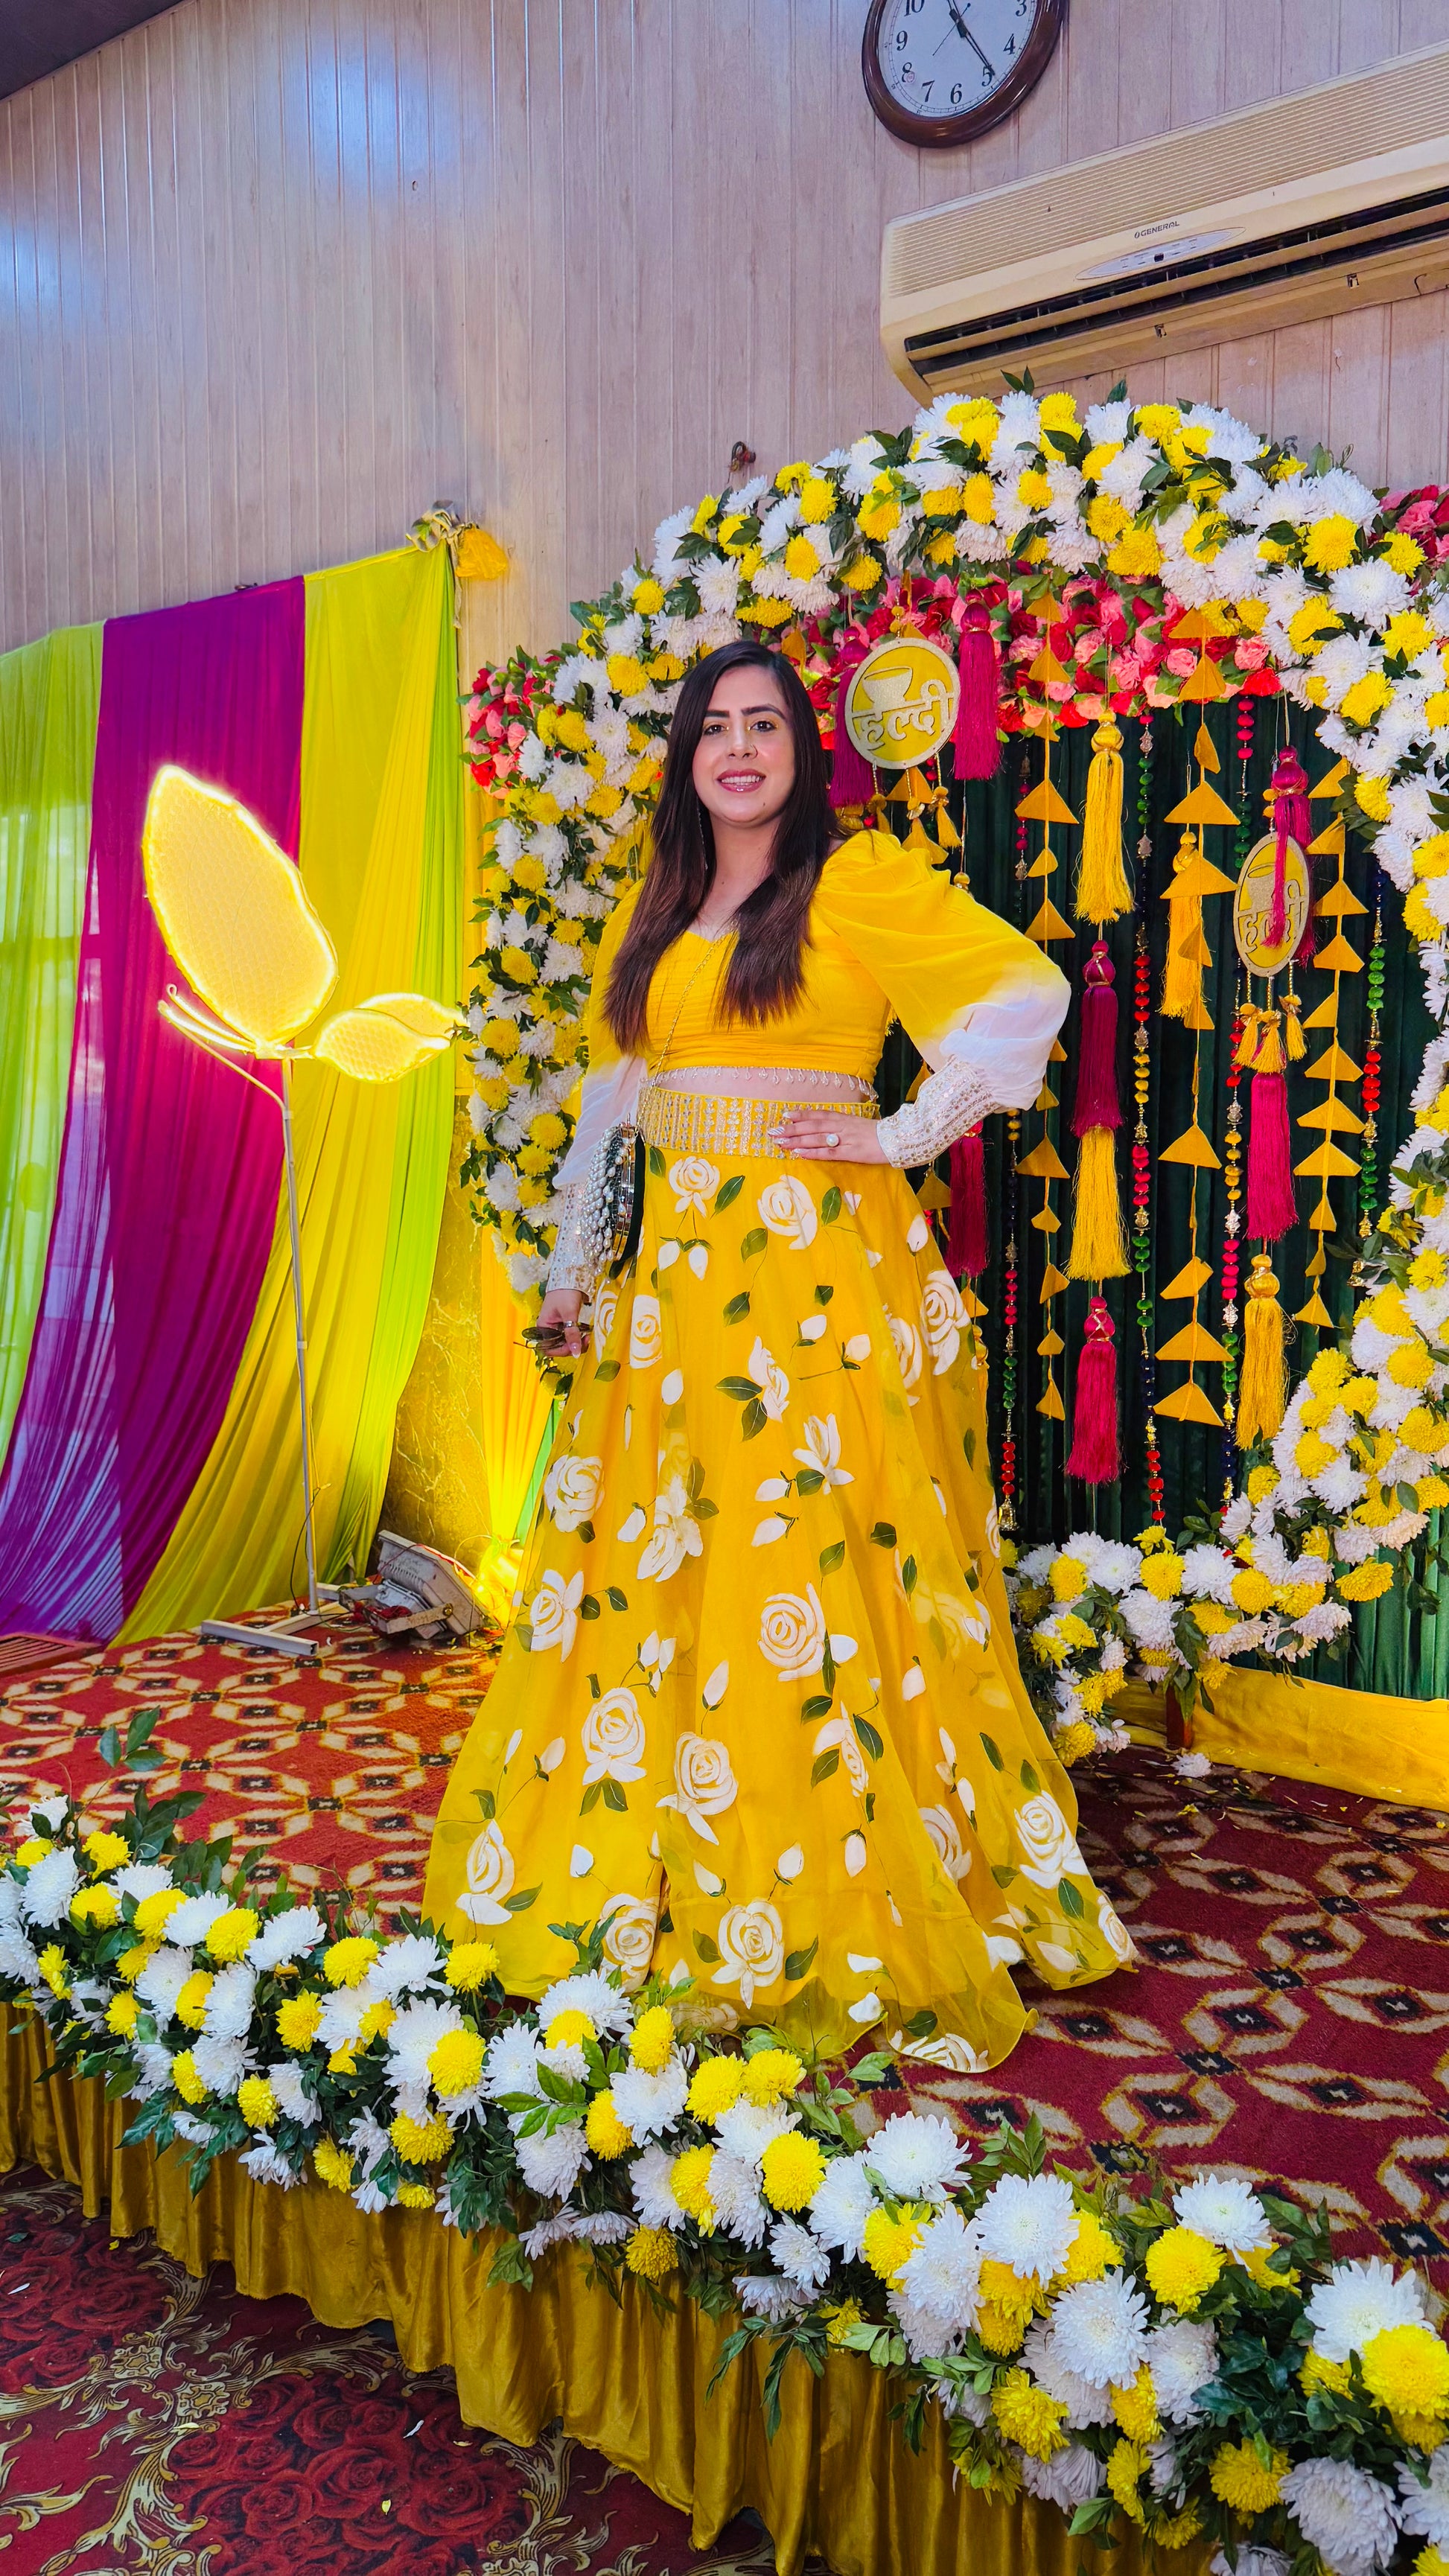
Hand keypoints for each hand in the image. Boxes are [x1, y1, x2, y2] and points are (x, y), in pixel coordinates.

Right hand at [533, 1289, 587, 1356]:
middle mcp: (548, 1328)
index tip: (575, 1349)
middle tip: (585, 1342)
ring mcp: (556, 1326)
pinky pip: (570, 1335)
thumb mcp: (569, 1314)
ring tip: (587, 1337)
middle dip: (572, 1347)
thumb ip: (572, 1334)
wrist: (570, 1277)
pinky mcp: (565, 1323)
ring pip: (566, 1342)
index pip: (548, 1348)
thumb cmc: (565, 1293)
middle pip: (558, 1346)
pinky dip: (578, 1337)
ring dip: (577, 1343)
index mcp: (543, 1326)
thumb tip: (575, 1352)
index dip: (561, 1351)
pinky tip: (585, 1334)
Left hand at [770, 1112, 887, 1163]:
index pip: (819, 1115)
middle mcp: (842, 1126)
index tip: (785, 1115)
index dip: (802, 1114)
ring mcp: (845, 1139)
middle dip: (792, 1129)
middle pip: (813, 1126)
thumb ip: (843, 1127)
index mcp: (844, 1119)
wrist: (899, 1139)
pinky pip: (828, 1153)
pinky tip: (799, 1153)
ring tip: (780, 1142)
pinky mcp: (850, 1153)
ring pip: (816, 1139)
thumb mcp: (859, 1126)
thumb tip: (827, 1131)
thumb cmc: (879, 1134)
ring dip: (797, 1140)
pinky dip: (812, 1153)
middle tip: (774, 1131)